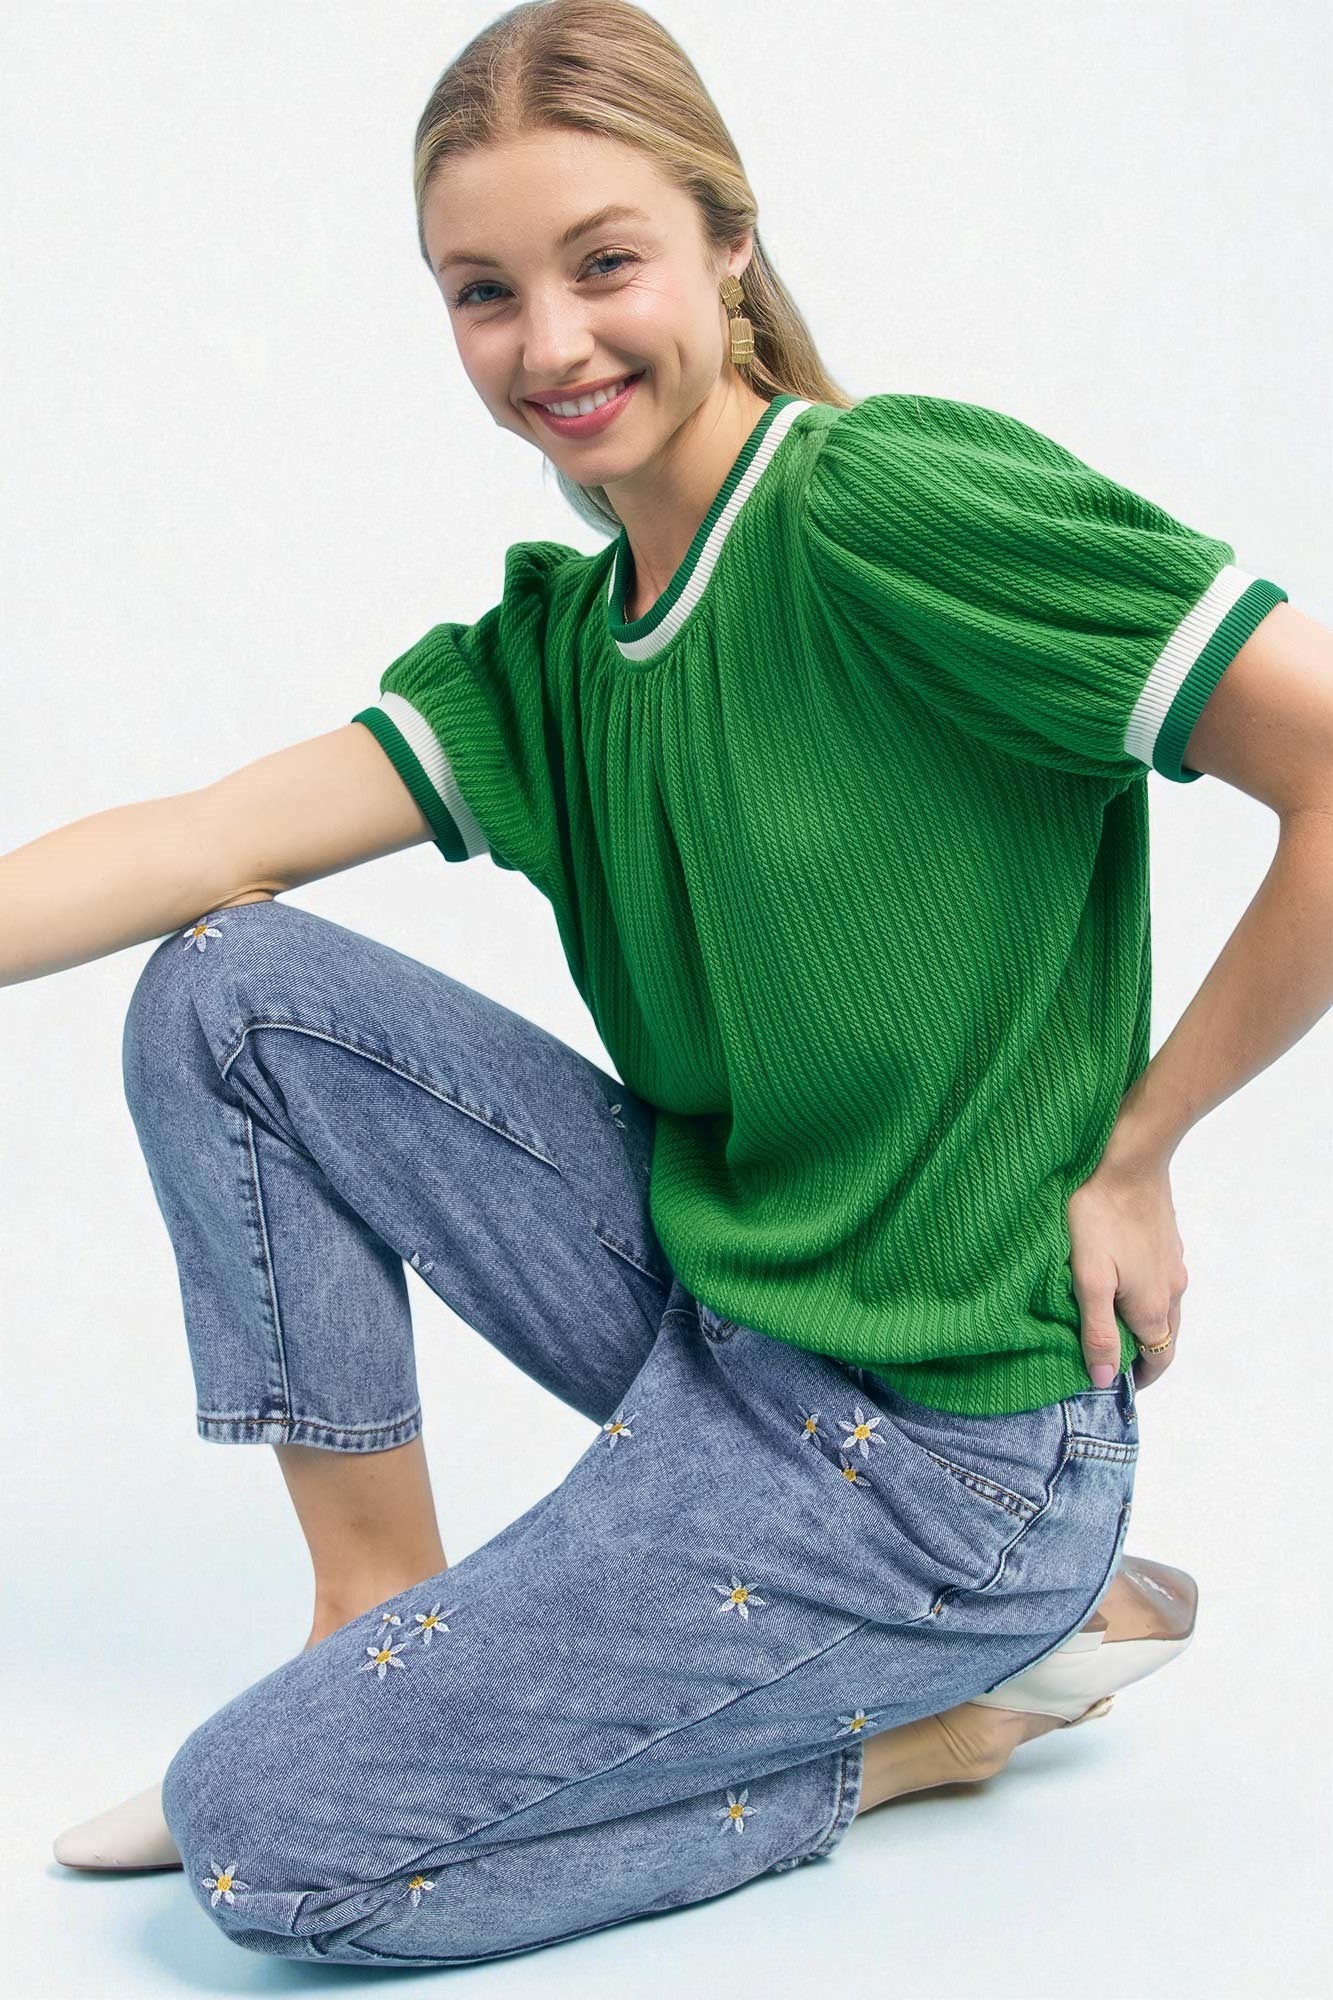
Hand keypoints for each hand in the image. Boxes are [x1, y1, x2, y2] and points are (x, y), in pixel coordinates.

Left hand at [1066, 1150, 1186, 1393]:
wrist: (1128, 1158)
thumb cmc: (1100, 1217)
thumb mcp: (1088, 1279)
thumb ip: (1097, 1330)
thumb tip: (1104, 1378)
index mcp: (1153, 1308)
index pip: (1157, 1360)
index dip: (1139, 1378)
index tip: (1117, 1384)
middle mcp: (1172, 1290)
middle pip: (1164, 1336)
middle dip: (1142, 1353)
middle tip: (1111, 1358)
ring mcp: (1174, 1262)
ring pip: (1164, 1305)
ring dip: (1144, 1321)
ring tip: (1111, 1320)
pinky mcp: (1168, 1239)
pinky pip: (1160, 1277)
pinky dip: (1145, 1291)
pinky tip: (1121, 1278)